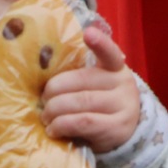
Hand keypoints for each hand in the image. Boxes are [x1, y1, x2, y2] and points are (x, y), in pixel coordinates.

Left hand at [42, 25, 140, 153]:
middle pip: (82, 80)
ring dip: (55, 109)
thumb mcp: (97, 86)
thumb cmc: (101, 105)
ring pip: (81, 101)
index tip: (88, 33)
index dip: (100, 42)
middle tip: (43, 99)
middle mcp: (123, 83)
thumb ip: (79, 76)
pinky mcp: (117, 128)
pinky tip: (53, 129)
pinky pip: (83, 122)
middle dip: (55, 90)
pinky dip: (62, 125)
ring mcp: (123, 106)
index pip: (110, 52)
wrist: (124, 134)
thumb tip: (43, 71)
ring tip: (45, 116)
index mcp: (115, 68)